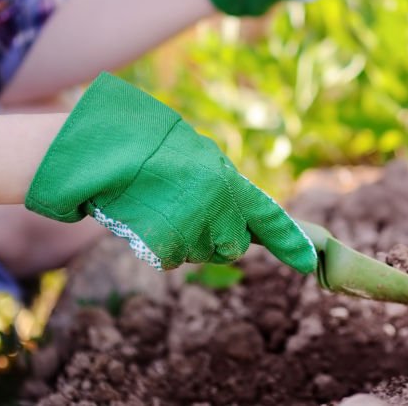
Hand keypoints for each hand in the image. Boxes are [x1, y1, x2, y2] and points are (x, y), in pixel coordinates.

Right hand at [24, 73, 315, 272]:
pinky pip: (169, 258)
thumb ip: (219, 183)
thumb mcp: (192, 155)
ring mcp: (189, 227)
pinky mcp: (163, 245)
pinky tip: (143, 219)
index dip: (290, 240)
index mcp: (225, 177)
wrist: (98, 153)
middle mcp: (215, 204)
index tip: (309, 261)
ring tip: (157, 205)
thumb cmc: (144, 147)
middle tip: (185, 210)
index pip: (268, 215)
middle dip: (215, 237)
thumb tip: (238, 214)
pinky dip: (157, 245)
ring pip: (198, 253)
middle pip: (231, 245)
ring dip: (183, 238)